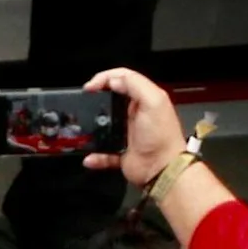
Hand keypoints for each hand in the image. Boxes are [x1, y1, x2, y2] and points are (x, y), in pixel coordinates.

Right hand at [82, 67, 184, 185]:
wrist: (163, 171)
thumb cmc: (163, 138)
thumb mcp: (154, 101)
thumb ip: (135, 85)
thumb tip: (113, 80)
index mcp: (145, 100)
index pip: (123, 79)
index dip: (105, 78)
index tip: (91, 86)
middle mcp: (137, 115)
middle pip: (111, 99)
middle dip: (96, 98)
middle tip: (85, 100)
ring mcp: (128, 134)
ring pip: (104, 125)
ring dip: (93, 126)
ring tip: (84, 125)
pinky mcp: (122, 152)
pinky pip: (103, 153)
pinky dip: (96, 156)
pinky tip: (91, 156)